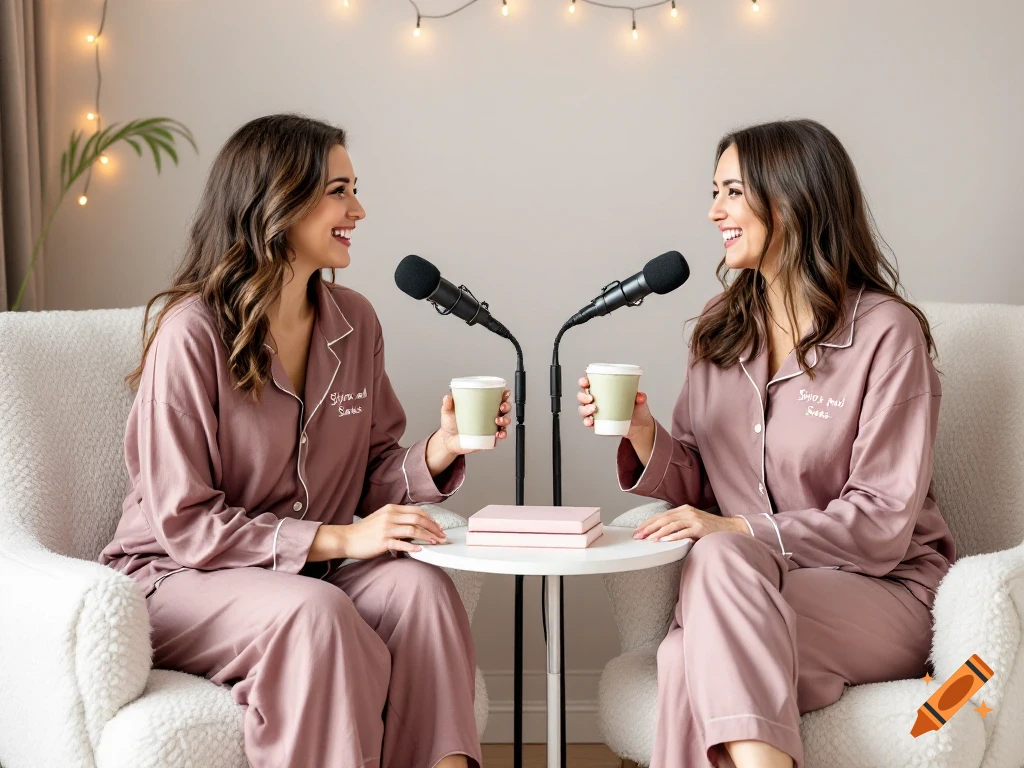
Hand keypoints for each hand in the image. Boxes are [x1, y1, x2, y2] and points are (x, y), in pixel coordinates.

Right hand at [337, 504, 447, 558]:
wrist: (346, 539)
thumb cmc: (364, 531)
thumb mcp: (381, 518)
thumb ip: (396, 519)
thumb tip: (414, 525)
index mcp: (391, 509)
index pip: (417, 511)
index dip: (430, 519)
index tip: (437, 527)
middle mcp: (390, 516)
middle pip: (418, 519)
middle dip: (433, 527)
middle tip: (441, 535)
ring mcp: (386, 528)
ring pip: (413, 530)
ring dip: (427, 536)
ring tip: (435, 542)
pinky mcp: (382, 541)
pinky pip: (401, 543)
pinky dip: (413, 546)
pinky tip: (420, 550)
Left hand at [438, 388, 512, 455]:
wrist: (447, 441)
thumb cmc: (450, 424)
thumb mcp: (447, 412)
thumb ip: (447, 404)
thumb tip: (448, 397)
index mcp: (482, 406)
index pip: (497, 398)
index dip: (504, 394)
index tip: (504, 393)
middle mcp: (488, 416)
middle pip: (504, 409)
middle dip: (507, 406)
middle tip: (501, 407)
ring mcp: (490, 427)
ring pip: (505, 422)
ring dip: (505, 420)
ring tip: (498, 421)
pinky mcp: (489, 438)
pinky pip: (500, 436)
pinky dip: (502, 434)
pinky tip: (498, 433)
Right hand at [577, 377, 654, 441]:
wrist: (640, 426)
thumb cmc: (637, 409)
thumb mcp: (640, 402)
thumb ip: (641, 398)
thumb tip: (640, 396)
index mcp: (604, 390)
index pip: (589, 383)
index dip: (583, 381)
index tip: (585, 383)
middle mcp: (597, 400)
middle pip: (582, 396)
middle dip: (583, 396)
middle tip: (591, 399)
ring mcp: (596, 412)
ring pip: (583, 409)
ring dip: (584, 409)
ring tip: (593, 410)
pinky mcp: (598, 423)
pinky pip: (588, 422)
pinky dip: (587, 422)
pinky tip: (590, 422)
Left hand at [633, 505, 749, 541]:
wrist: (730, 528)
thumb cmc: (709, 529)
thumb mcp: (691, 523)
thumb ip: (678, 526)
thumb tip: (659, 534)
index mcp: (683, 510)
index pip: (661, 515)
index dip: (648, 523)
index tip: (638, 530)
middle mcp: (687, 512)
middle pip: (663, 519)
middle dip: (649, 527)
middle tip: (638, 536)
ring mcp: (694, 519)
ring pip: (671, 524)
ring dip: (658, 532)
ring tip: (648, 539)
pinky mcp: (700, 527)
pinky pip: (683, 532)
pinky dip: (672, 536)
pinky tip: (664, 541)